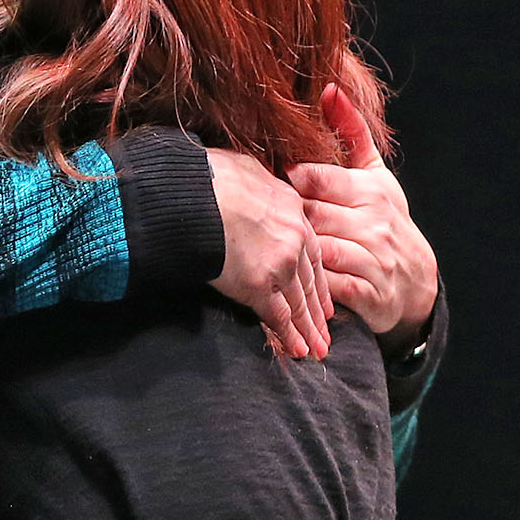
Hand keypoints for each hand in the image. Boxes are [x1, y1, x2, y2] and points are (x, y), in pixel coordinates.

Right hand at [206, 148, 332, 359]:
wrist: (192, 194)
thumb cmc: (210, 177)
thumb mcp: (246, 168)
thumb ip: (257, 183)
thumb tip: (249, 181)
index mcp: (292, 210)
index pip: (312, 252)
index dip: (316, 276)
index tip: (323, 294)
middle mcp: (294, 239)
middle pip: (311, 281)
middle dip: (320, 309)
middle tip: (327, 330)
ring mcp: (279, 264)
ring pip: (300, 302)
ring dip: (310, 329)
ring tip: (318, 348)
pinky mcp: (258, 285)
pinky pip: (278, 316)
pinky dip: (289, 335)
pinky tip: (299, 350)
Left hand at [288, 84, 439, 353]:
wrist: (416, 281)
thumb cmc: (385, 220)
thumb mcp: (376, 174)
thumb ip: (352, 131)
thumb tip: (330, 87)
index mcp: (370, 189)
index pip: (314, 178)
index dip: (286, 183)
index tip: (268, 186)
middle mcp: (374, 222)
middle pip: (309, 214)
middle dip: (284, 219)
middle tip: (258, 221)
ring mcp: (373, 258)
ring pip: (316, 249)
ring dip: (291, 252)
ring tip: (268, 249)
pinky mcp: (368, 293)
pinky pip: (327, 286)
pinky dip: (307, 286)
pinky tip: (289, 280)